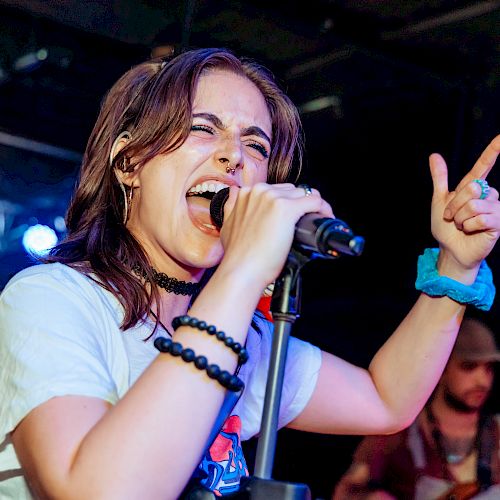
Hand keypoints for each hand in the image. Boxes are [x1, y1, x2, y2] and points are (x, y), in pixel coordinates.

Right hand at [218, 183, 333, 285]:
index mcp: (248, 193)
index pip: (278, 190)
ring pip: (305, 194)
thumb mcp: (227, 225)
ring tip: (316, 222)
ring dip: (313, 207)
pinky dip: (323, 209)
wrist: (241, 270)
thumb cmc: (237, 255)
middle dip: (300, 205)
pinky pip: (315, 201)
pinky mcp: (287, 209)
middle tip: (305, 223)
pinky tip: (324, 219)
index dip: (290, 203)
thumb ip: (231, 207)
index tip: (294, 216)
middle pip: (293, 191)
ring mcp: (273, 198)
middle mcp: (260, 191)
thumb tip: (235, 193)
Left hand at [430, 135, 499, 275]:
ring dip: (461, 218)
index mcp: (473, 187)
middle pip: (472, 187)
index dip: (492, 151)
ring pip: (474, 204)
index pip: (482, 166)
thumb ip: (440, 178)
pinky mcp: (498, 223)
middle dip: (455, 205)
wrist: (449, 248)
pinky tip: (470, 231)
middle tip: (453, 217)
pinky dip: (469, 226)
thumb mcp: (439, 200)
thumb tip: (434, 155)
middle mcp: (487, 195)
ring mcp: (494, 208)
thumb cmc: (446, 227)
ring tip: (462, 225)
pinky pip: (481, 218)